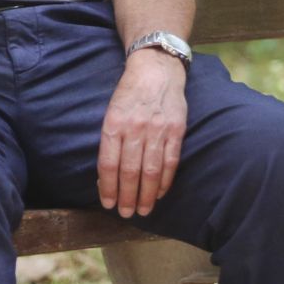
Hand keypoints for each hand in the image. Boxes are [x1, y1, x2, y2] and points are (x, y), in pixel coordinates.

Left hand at [98, 49, 186, 218]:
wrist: (155, 68)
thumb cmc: (129, 92)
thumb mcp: (111, 110)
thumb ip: (111, 139)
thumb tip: (107, 173)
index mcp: (113, 123)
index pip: (108, 163)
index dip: (108, 187)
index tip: (108, 203)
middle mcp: (134, 128)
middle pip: (129, 171)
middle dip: (127, 197)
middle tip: (125, 214)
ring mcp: (157, 130)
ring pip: (150, 171)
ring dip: (146, 195)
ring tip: (142, 211)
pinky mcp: (176, 131)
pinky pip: (170, 162)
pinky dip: (164, 182)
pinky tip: (158, 193)